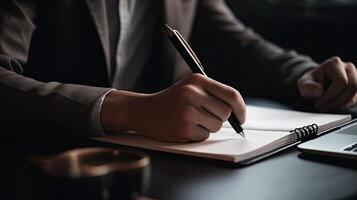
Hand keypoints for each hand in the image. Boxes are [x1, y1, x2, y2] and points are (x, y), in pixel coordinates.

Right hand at [101, 74, 245, 141]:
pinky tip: (184, 126)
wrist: (143, 110)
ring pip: (216, 126)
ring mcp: (187, 111)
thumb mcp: (190, 87)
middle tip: (205, 116)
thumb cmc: (171, 100)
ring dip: (208, 127)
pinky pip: (203, 136)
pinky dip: (197, 134)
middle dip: (220, 118)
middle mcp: (193, 93)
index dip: (241, 108)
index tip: (241, 117)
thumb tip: (238, 113)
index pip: (231, 95)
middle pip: (226, 113)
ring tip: (191, 120)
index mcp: (197, 80)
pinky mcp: (183, 128)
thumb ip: (213, 94)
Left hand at [298, 57, 356, 111]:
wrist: (315, 86)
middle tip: (323, 108)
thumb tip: (319, 91)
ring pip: (356, 94)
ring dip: (341, 105)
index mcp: (334, 63)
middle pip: (352, 87)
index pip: (341, 81)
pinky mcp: (356, 88)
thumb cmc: (311, 84)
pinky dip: (345, 106)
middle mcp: (348, 68)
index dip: (330, 95)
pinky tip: (333, 107)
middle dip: (337, 102)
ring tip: (327, 108)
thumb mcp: (304, 84)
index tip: (319, 104)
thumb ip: (308, 87)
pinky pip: (356, 99)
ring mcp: (355, 77)